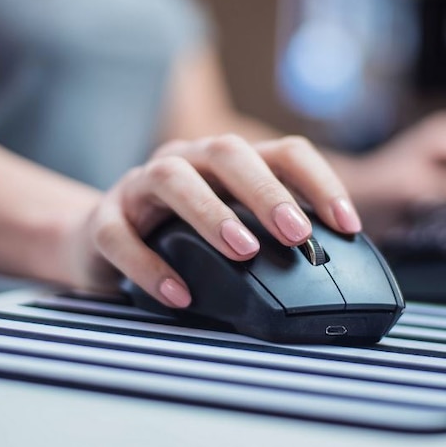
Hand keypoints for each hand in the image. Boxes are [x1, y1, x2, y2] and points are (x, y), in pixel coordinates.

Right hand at [74, 134, 361, 307]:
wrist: (99, 239)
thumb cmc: (179, 235)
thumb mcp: (230, 228)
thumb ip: (268, 238)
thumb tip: (328, 273)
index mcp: (226, 163)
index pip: (282, 152)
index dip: (319, 182)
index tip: (346, 224)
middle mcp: (185, 161)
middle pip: (226, 152)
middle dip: (265, 191)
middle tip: (296, 233)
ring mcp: (139, 186)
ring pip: (171, 177)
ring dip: (211, 212)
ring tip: (242, 252)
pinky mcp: (103, 220)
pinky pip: (119, 235)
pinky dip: (149, 265)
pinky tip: (179, 294)